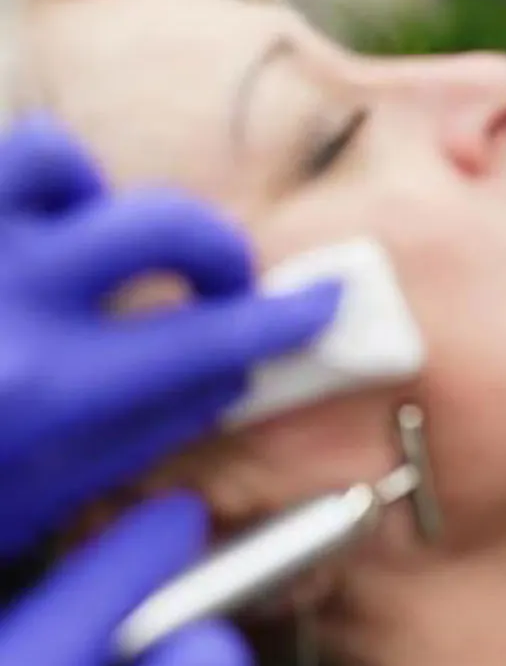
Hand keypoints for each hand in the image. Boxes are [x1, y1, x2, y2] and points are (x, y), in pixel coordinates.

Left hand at [0, 116, 337, 555]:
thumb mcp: (23, 506)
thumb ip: (128, 437)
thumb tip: (223, 378)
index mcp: (46, 393)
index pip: (208, 338)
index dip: (281, 319)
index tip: (314, 307)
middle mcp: (8, 303)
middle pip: (163, 228)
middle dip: (217, 251)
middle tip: (221, 282)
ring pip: (59, 159)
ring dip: (91, 196)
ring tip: (91, 242)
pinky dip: (19, 182)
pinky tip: (22, 233)